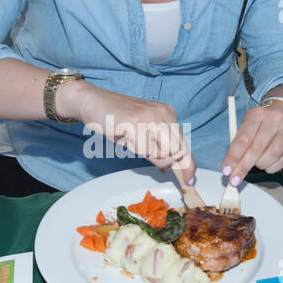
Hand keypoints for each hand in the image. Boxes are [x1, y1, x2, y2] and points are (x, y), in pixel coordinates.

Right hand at [60, 82, 194, 181]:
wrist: (92, 101)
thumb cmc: (116, 119)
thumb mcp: (144, 130)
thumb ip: (159, 143)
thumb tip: (174, 164)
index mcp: (167, 113)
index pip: (184, 143)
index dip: (188, 164)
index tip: (190, 180)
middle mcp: (163, 113)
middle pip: (176, 151)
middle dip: (161, 158)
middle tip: (143, 148)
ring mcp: (151, 117)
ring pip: (161, 153)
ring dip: (145, 152)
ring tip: (132, 138)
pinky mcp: (137, 123)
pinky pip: (143, 150)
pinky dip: (133, 148)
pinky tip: (125, 134)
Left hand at [221, 102, 282, 183]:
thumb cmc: (261, 122)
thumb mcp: (247, 125)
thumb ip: (238, 144)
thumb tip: (230, 166)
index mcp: (257, 115)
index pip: (243, 139)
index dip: (234, 156)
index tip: (227, 170)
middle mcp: (273, 121)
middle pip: (257, 149)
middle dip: (244, 167)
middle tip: (236, 178)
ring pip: (272, 155)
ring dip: (260, 165)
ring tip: (256, 164)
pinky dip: (271, 167)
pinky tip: (266, 165)